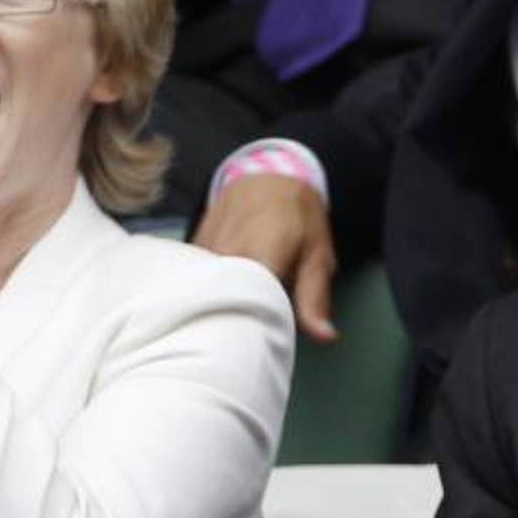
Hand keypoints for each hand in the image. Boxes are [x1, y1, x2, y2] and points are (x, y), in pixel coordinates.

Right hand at [193, 174, 337, 341]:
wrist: (265, 176)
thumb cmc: (298, 218)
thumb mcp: (317, 255)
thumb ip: (314, 299)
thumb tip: (326, 337)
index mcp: (260, 257)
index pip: (249, 309)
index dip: (254, 331)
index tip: (261, 341)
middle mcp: (226, 253)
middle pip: (224, 304)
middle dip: (237, 322)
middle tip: (251, 331)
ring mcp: (204, 249)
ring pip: (206, 292)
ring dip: (220, 305)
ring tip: (236, 310)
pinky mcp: (192, 247)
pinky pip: (194, 278)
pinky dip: (207, 289)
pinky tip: (220, 292)